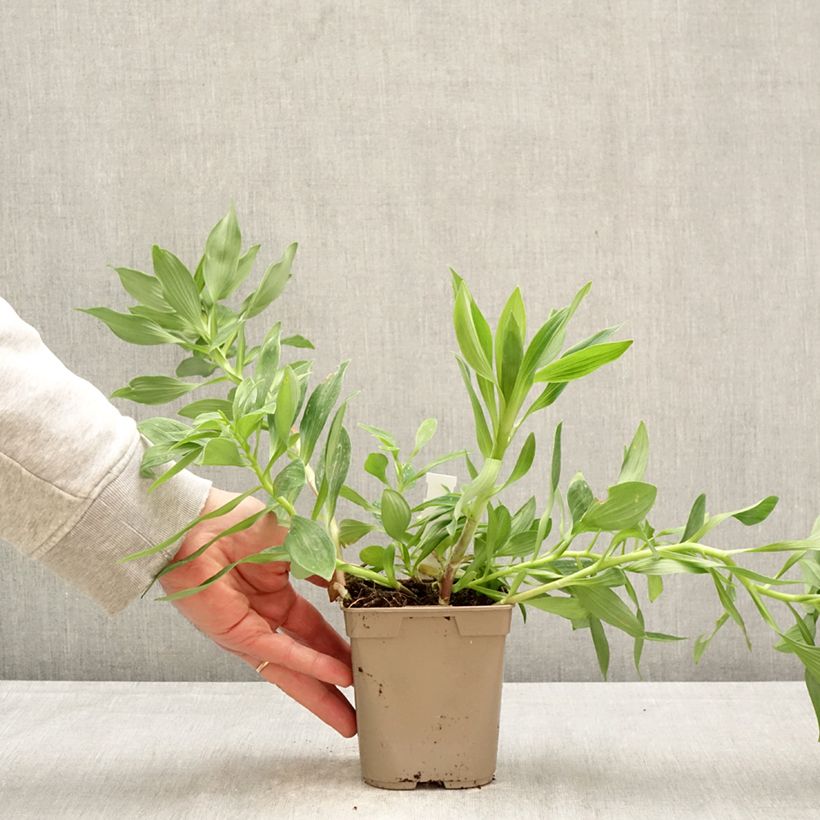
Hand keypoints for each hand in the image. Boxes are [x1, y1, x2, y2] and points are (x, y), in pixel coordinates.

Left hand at [160, 488, 355, 736]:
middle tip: (362, 701)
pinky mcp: (238, 635)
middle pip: (308, 657)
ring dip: (322, 692)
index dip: (338, 642)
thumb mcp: (293, 540)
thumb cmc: (236, 524)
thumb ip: (320, 564)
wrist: (196, 525)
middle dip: (335, 682)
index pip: (314, 626)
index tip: (363, 653)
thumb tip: (344, 584)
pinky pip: (281, 653)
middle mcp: (264, 616)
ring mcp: (251, 630)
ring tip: (350, 717)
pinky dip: (310, 664)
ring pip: (294, 669)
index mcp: (275, 590)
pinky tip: (337, 675)